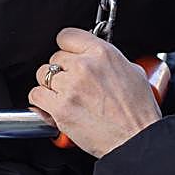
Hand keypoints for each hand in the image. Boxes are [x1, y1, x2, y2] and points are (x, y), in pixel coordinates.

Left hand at [29, 28, 163, 157]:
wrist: (136, 139)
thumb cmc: (138, 112)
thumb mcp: (133, 72)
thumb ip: (109, 60)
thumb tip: (97, 58)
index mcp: (102, 53)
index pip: (67, 35)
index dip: (67, 47)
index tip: (68, 54)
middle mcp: (84, 66)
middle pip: (55, 57)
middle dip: (62, 70)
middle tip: (73, 83)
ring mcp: (70, 87)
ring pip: (42, 75)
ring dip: (50, 85)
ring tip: (64, 96)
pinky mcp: (60, 108)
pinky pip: (36, 95)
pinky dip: (42, 102)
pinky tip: (54, 106)